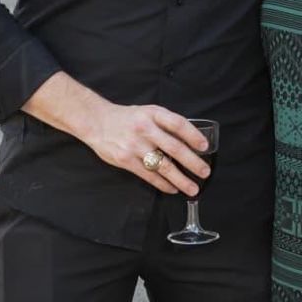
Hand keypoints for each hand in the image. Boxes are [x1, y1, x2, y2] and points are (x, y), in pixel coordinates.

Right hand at [82, 102, 210, 195]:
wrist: (97, 122)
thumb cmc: (127, 118)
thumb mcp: (147, 113)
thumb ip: (165, 124)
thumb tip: (190, 141)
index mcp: (153, 114)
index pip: (178, 124)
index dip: (193, 135)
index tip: (205, 146)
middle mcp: (145, 129)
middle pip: (174, 147)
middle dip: (192, 162)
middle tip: (204, 171)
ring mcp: (135, 146)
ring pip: (163, 166)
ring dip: (180, 179)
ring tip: (192, 188)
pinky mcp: (126, 160)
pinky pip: (149, 175)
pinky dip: (163, 184)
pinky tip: (173, 189)